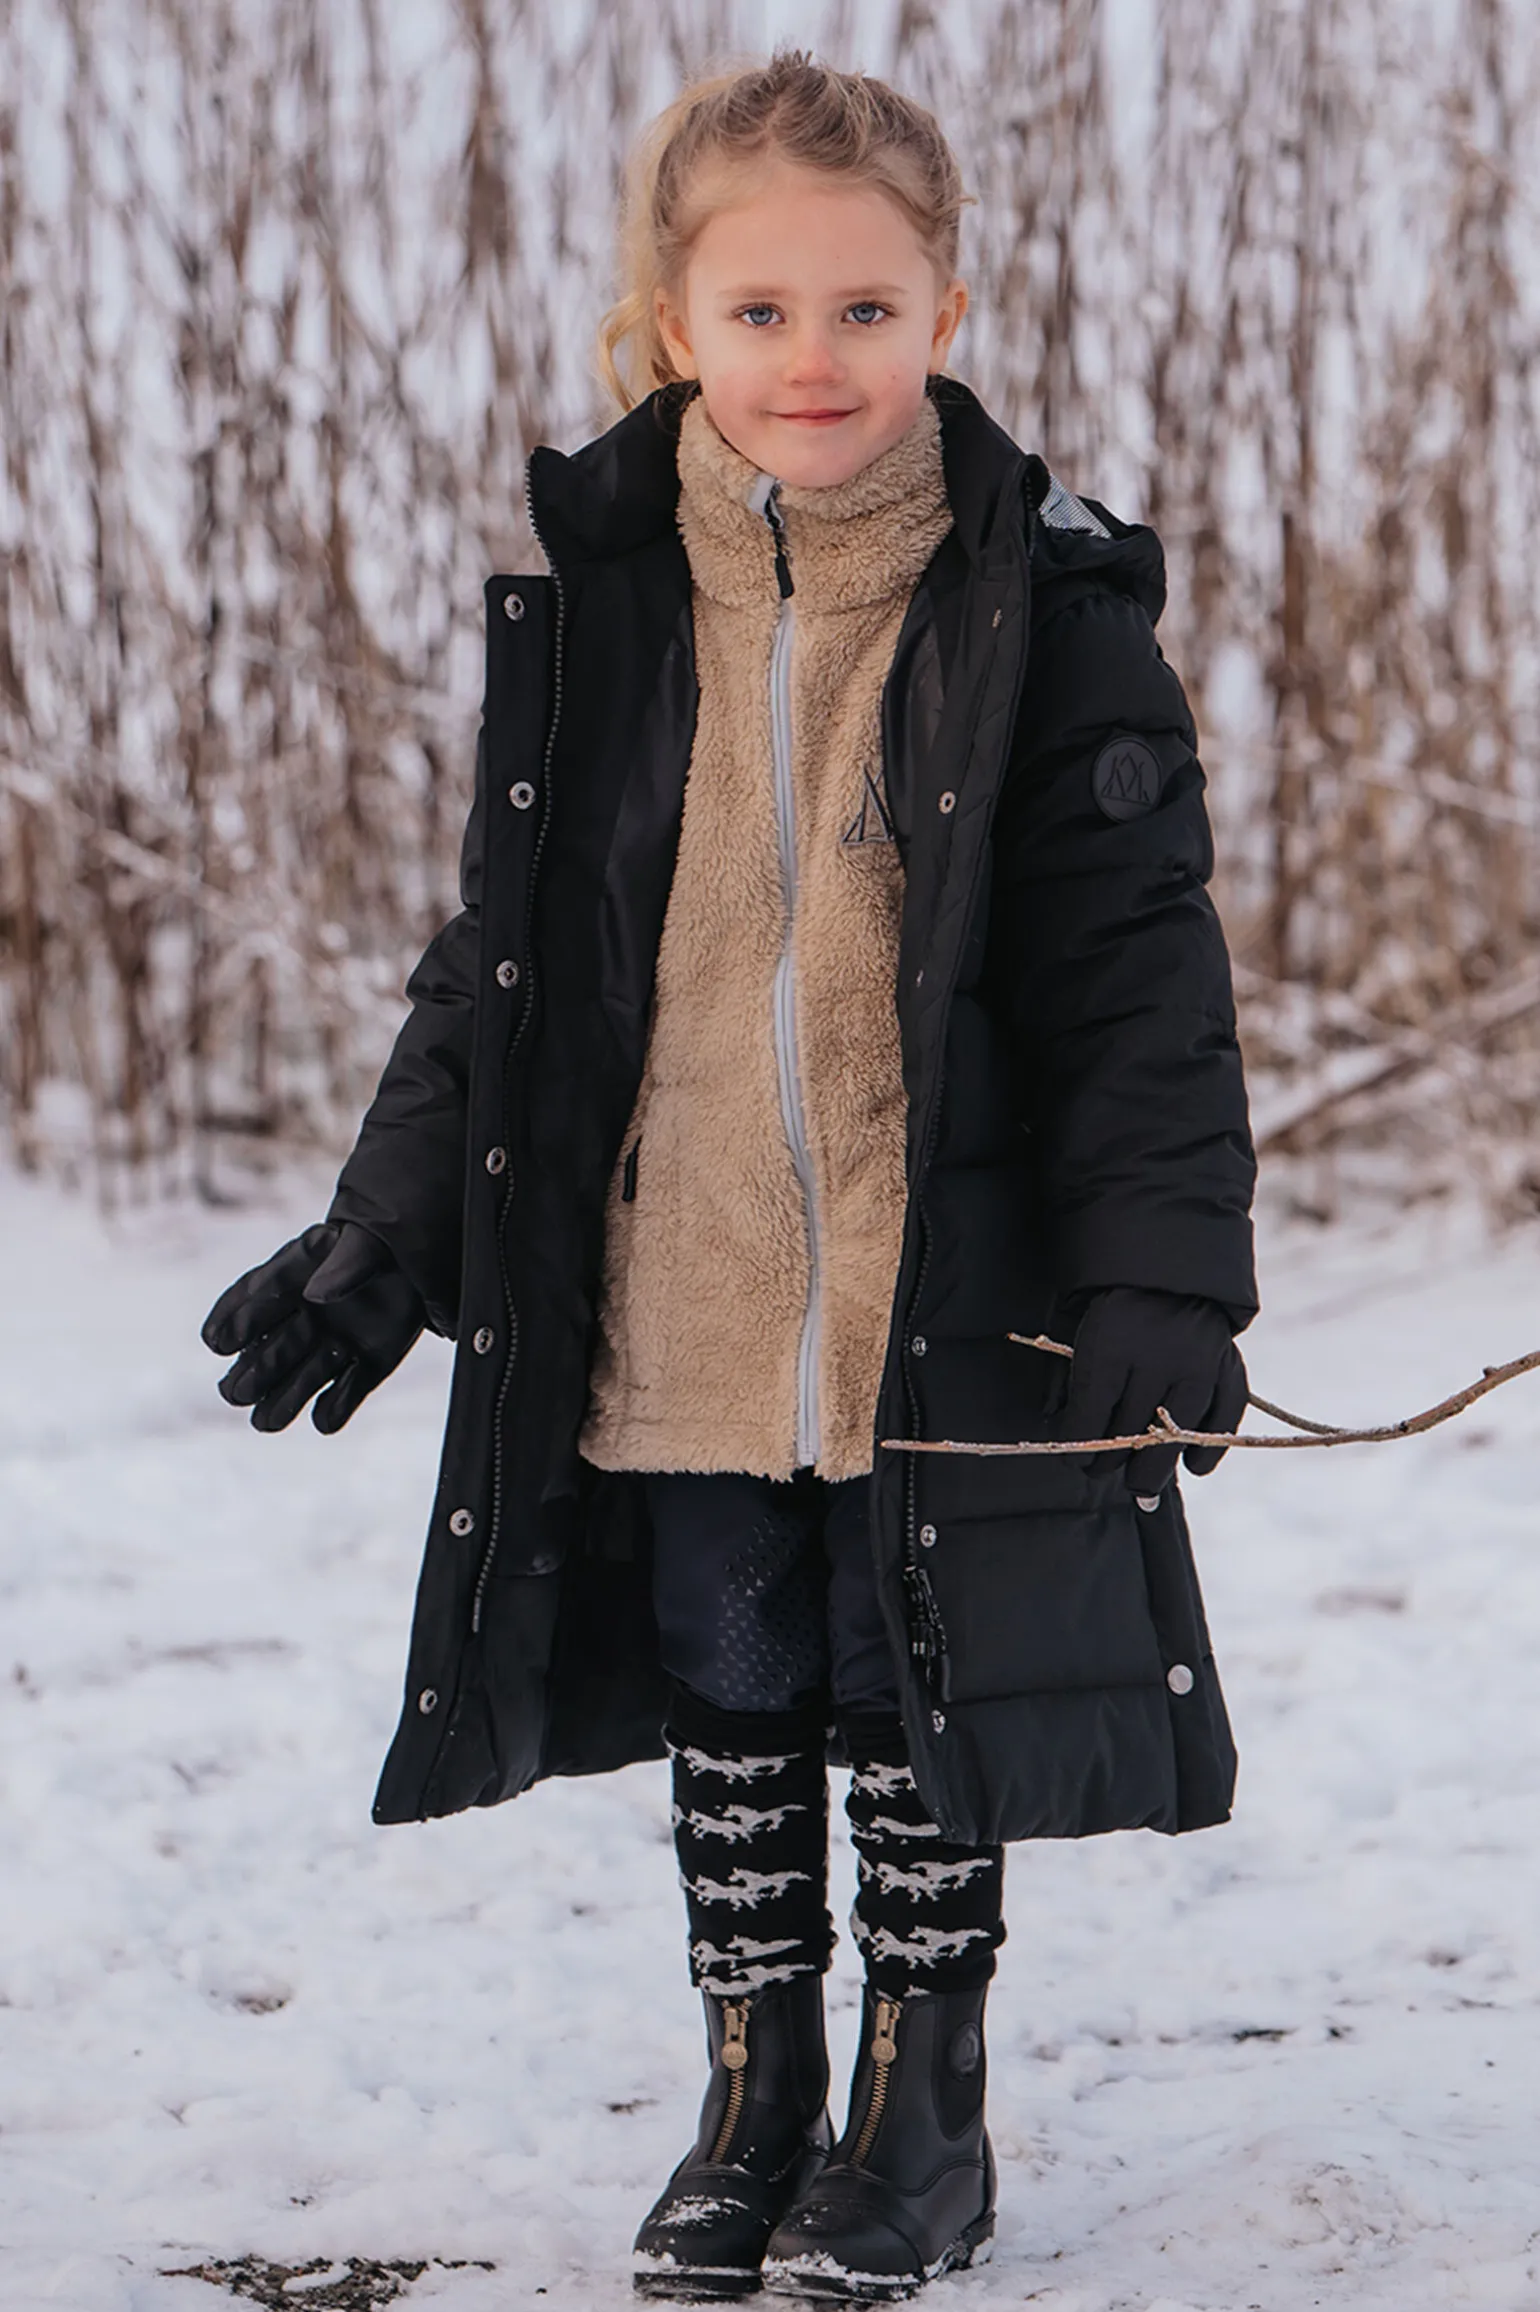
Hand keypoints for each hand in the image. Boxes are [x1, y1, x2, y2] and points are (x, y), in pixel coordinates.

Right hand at [201, 1221, 423, 1432]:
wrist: (418, 1261)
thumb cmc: (382, 1246)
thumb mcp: (370, 1242)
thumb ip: (345, 1263)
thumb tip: (315, 1295)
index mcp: (299, 1271)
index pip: (260, 1294)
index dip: (238, 1319)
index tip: (217, 1343)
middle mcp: (309, 1313)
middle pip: (274, 1347)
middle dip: (256, 1370)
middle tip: (236, 1393)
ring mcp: (336, 1342)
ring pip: (304, 1376)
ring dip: (285, 1399)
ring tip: (265, 1422)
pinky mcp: (367, 1365)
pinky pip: (348, 1392)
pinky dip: (337, 1407)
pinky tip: (326, 1418)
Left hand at [1058, 1286, 1247, 1494]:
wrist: (1166, 1271)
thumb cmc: (1114, 1312)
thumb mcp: (1080, 1337)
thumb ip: (1070, 1387)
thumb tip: (1069, 1445)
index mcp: (1110, 1345)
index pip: (1090, 1418)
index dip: (1079, 1448)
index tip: (1076, 1460)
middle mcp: (1159, 1356)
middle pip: (1131, 1432)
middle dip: (1110, 1462)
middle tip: (1102, 1472)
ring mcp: (1199, 1364)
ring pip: (1175, 1436)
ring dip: (1153, 1470)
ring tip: (1138, 1485)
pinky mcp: (1229, 1367)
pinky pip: (1223, 1420)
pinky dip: (1209, 1449)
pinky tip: (1191, 1467)